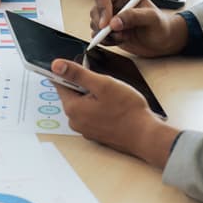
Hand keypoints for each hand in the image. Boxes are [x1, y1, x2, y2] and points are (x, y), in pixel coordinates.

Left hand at [50, 59, 178, 168]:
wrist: (146, 136)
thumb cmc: (127, 111)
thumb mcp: (102, 84)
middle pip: (73, 94)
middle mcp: (75, 121)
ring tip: (111, 98)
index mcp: (72, 108)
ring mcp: (85, 129)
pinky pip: (92, 115)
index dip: (72, 73)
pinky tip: (114, 108)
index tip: (86, 71)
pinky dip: (100, 108)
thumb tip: (56, 65)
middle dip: (86, 86)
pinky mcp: (96, 133)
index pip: (60, 83)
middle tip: (105, 86)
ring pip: (83, 104)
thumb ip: (77, 74)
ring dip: (94, 97)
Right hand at [90, 0, 187, 56]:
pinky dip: (107, 40)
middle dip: (102, 25)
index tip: (106, 24)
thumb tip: (115, 22)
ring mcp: (110, 15)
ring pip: (95, 23)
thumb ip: (134, 17)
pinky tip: (120, 40)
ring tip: (124, 36)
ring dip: (106, 34)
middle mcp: (114, 1)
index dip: (103, 10)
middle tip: (114, 34)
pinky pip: (97, 35)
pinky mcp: (108, 28)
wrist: (163, 41)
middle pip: (96, 10)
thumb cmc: (161, 25)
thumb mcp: (152, 18)